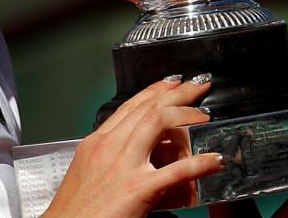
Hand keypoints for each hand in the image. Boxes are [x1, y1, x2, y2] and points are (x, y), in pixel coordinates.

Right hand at [41, 75, 223, 217]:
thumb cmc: (74, 210)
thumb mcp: (85, 172)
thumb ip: (107, 157)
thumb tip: (128, 154)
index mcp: (96, 143)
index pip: (130, 107)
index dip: (154, 91)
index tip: (171, 82)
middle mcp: (109, 147)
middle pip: (148, 108)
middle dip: (177, 93)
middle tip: (197, 85)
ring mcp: (124, 166)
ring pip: (158, 123)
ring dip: (187, 113)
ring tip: (206, 114)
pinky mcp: (138, 190)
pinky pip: (177, 171)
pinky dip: (200, 163)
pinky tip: (214, 160)